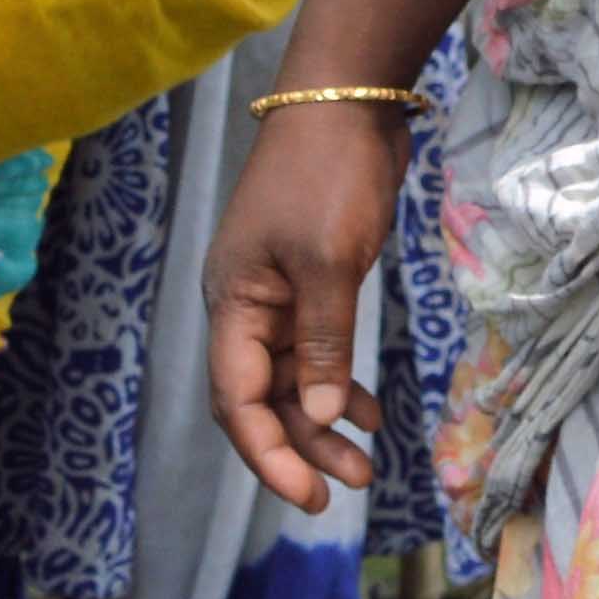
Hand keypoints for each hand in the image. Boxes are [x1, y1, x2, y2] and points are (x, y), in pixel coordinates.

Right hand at [203, 97, 408, 513]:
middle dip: (300, 446)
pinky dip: (336, 383)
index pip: (236, 398)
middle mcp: (245, 307)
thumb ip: (324, 342)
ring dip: (323, 421)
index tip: (308, 496)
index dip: (267, 453)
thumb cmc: (327, 177)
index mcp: (233, 303)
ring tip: (365, 464)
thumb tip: (321, 415)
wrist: (345, 102)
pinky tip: (365, 409)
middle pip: (261, 398)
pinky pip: (314, 352)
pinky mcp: (309, 282)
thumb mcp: (327, 263)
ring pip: (291, 380)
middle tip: (350, 485)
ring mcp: (276, 295)